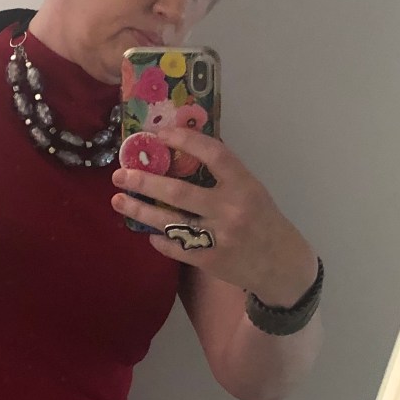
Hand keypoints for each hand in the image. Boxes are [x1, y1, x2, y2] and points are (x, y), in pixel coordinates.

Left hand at [111, 125, 318, 304]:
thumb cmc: (263, 220)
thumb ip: (223, 174)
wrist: (281, 264)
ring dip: (139, 210)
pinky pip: (175, 247)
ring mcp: (219, 237)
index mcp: (244, 184)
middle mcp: (231, 209)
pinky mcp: (210, 260)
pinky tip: (147, 232)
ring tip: (118, 200)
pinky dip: (159, 239)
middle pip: (178, 192)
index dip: (184, 141)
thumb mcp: (252, 190)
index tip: (158, 134)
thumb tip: (184, 147)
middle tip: (120, 174)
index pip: (213, 154)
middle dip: (144, 181)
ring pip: (169, 222)